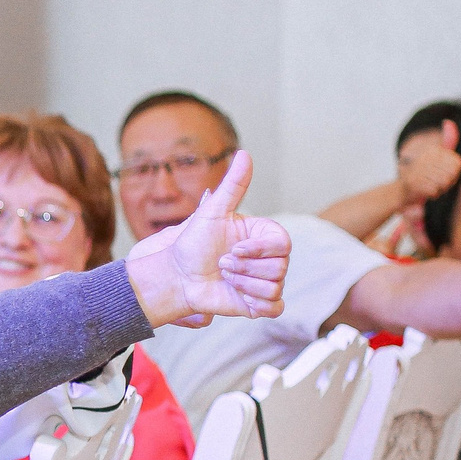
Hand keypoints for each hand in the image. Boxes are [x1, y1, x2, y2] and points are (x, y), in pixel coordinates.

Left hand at [125, 150, 291, 327]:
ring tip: (224, 277)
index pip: (283, 244)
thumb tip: (244, 153)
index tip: (233, 249)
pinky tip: (235, 293)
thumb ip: (232, 185)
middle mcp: (270, 258)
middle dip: (244, 268)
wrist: (177, 277)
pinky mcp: (260, 304)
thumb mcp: (212, 212)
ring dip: (243, 284)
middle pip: (280, 268)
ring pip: (274, 287)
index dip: (259, 250)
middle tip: (221, 264)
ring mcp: (266, 281)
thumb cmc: (192, 244)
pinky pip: (274, 307)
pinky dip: (254, 302)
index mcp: (264, 236)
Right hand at [396, 119, 460, 202]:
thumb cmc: (423, 175)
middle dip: (448, 183)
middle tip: (439, 185)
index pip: (457, 164)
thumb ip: (447, 141)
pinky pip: (434, 191)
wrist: (400, 192)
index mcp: (432, 150)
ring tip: (432, 188)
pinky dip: (433, 195)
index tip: (446, 176)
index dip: (456, 174)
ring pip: (444, 182)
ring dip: (441, 189)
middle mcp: (424, 157)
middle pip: (452, 174)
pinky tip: (426, 193)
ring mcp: (417, 170)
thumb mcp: (437, 157)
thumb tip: (448, 121)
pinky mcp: (413, 183)